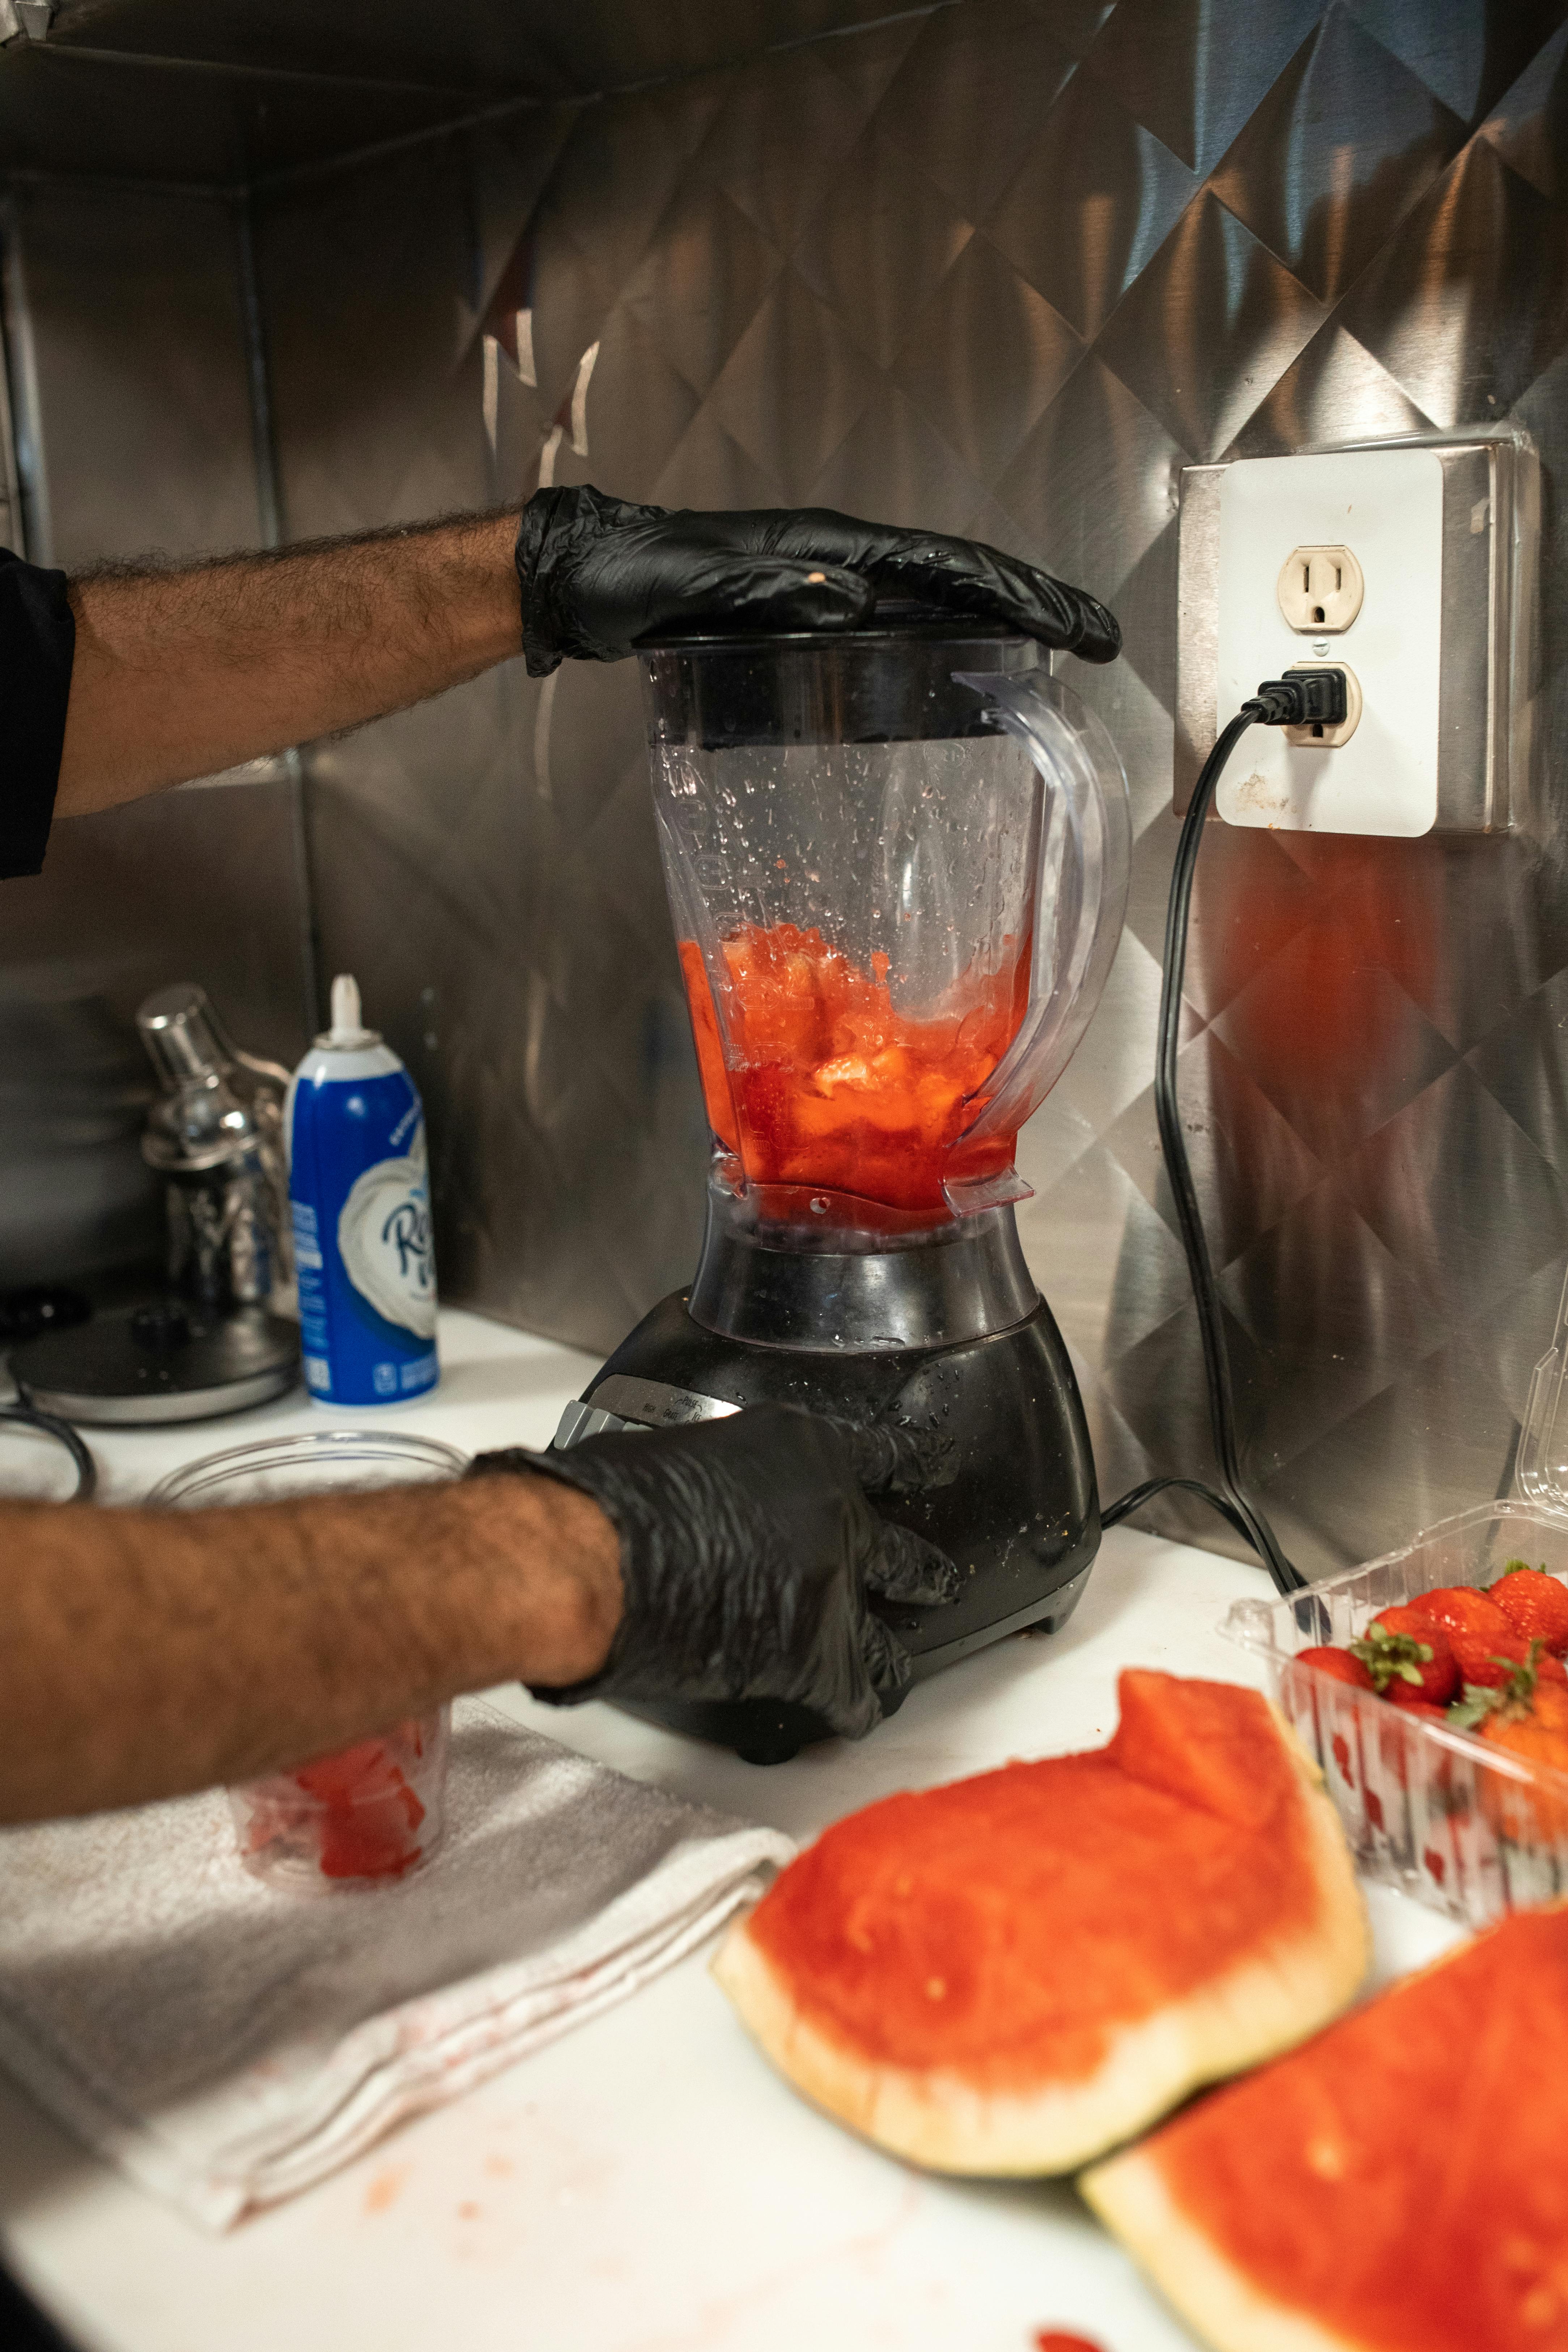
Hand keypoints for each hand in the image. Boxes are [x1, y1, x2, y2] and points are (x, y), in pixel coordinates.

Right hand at [467, 1404, 959, 1738]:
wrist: (593, 1555)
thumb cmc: (613, 1497)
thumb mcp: (692, 1450)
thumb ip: (735, 1473)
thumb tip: (722, 1497)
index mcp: (804, 1447)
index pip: (886, 1454)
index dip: (913, 1467)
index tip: (930, 1470)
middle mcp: (836, 1511)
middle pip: (903, 1550)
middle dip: (921, 1573)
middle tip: (933, 1582)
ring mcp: (834, 1586)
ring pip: (891, 1635)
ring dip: (893, 1652)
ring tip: (897, 1665)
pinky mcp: (816, 1657)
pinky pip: (858, 1694)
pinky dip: (856, 1705)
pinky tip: (852, 1711)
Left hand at [514, 485, 1119, 675]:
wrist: (590, 582)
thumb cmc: (632, 579)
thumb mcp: (690, 583)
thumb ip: (764, 589)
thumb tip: (852, 603)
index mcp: (825, 549)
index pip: (945, 565)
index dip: (1017, 591)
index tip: (1076, 621)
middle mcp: (839, 568)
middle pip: (959, 583)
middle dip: (1035, 609)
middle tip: (1099, 644)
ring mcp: (828, 597)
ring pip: (935, 611)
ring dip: (1002, 631)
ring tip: (1061, 662)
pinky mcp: (809, 631)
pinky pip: (892, 644)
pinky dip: (941, 659)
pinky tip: (968, 691)